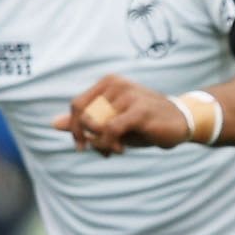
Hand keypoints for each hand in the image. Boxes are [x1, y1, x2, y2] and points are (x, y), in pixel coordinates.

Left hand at [57, 74, 187, 154]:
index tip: (81, 145)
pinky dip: (109, 144)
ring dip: (101, 144)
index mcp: (108, 83)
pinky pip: (110, 129)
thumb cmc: (144, 122)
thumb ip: (85, 122)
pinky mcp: (139, 110)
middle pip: (83, 115)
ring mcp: (128, 95)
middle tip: (101, 151)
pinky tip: (120, 149)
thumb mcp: (113, 122)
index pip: (77, 105)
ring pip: (95, 124)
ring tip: (114, 150)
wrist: (181, 121)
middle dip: (86, 138)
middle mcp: (116, 84)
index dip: (74, 128)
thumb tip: (54, 124)